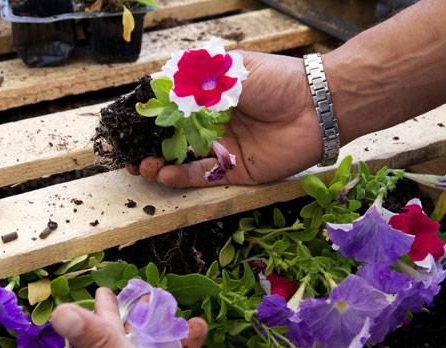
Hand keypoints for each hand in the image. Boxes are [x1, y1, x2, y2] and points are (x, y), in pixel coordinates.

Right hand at [130, 51, 323, 187]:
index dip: (150, 119)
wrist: (319, 106)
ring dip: (160, 164)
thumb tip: (158, 87)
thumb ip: (196, 82)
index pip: (172, 110)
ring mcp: (223, 148)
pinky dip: (182, 177)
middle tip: (130, 154)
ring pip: (184, 160)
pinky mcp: (235, 169)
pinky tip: (165, 174)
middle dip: (149, 146)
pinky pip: (203, 176)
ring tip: (143, 166)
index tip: (129, 124)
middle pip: (173, 139)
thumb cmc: (277, 80)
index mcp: (210, 98)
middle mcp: (213, 124)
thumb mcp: (231, 71)